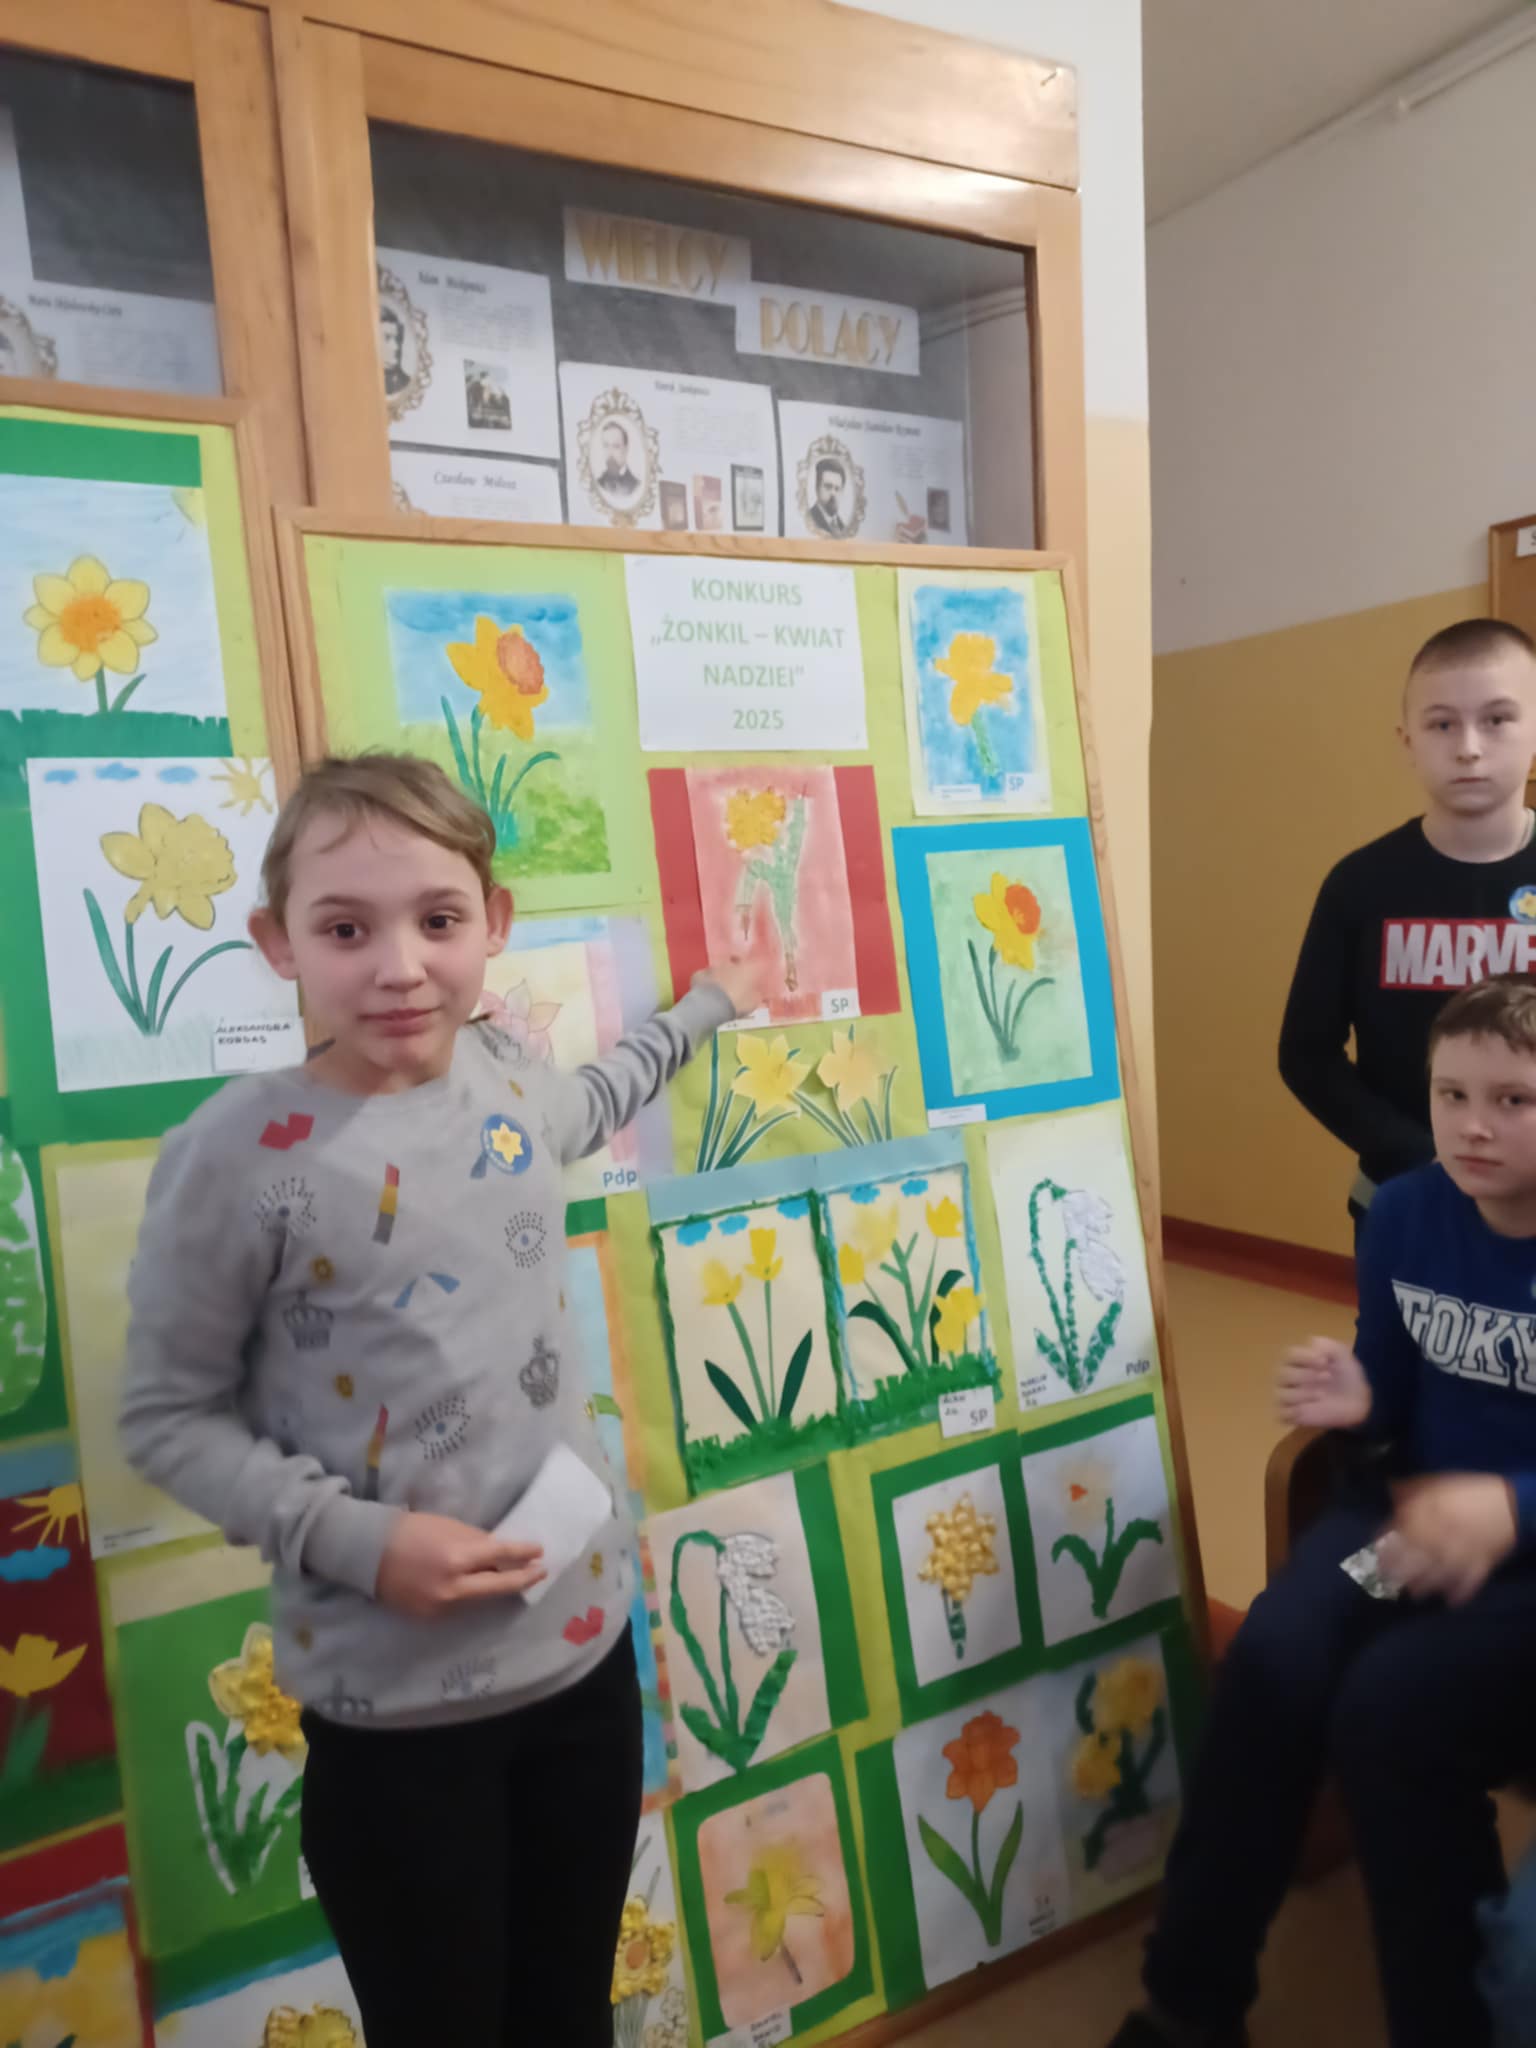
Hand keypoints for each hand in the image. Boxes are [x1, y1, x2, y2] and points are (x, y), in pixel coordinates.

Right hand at [375, 1512, 543, 1618]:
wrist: (367, 1553)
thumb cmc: (409, 1530)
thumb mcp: (447, 1527)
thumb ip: (475, 1542)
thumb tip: (498, 1553)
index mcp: (457, 1558)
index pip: (500, 1556)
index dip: (522, 1553)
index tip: (540, 1552)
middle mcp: (453, 1587)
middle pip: (497, 1587)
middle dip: (521, 1580)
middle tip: (540, 1573)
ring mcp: (441, 1607)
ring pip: (477, 1598)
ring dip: (492, 1587)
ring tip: (507, 1576)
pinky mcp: (430, 1618)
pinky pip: (458, 1606)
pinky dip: (467, 1595)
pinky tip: (471, 1586)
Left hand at [696, 959, 763, 1018]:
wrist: (712, 1006)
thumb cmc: (737, 1003)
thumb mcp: (753, 1002)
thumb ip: (756, 995)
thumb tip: (756, 993)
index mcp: (747, 968)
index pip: (755, 963)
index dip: (755, 970)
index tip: (755, 977)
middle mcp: (730, 963)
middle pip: (735, 963)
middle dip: (736, 971)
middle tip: (737, 983)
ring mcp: (714, 967)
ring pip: (719, 968)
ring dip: (721, 975)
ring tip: (721, 989)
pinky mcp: (700, 974)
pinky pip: (705, 975)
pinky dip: (706, 981)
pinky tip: (707, 990)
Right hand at [1276, 1338, 1371, 1429]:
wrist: (1359, 1398)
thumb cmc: (1346, 1374)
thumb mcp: (1341, 1353)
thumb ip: (1326, 1345)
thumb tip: (1311, 1344)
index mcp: (1297, 1360)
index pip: (1289, 1355)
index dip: (1305, 1358)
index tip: (1325, 1362)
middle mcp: (1288, 1377)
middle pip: (1283, 1374)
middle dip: (1305, 1376)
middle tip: (1327, 1377)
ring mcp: (1289, 1397)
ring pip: (1282, 1395)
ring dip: (1302, 1395)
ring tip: (1322, 1395)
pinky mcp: (1292, 1415)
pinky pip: (1282, 1415)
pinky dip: (1293, 1412)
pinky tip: (1310, 1409)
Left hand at [1378, 1475, 1515, 1604]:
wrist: (1509, 1502)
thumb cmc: (1468, 1490)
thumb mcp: (1436, 1482)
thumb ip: (1411, 1489)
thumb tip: (1390, 1490)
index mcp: (1425, 1518)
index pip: (1396, 1535)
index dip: (1382, 1547)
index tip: (1372, 1555)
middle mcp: (1438, 1540)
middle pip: (1410, 1561)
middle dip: (1395, 1573)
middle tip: (1384, 1582)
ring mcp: (1459, 1556)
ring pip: (1435, 1577)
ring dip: (1423, 1587)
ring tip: (1413, 1593)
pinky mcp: (1480, 1566)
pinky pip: (1467, 1584)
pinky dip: (1459, 1593)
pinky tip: (1449, 1600)